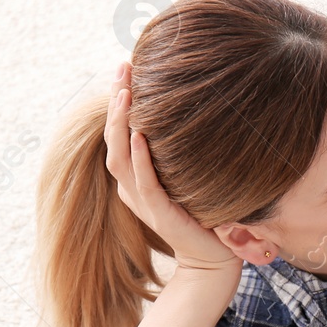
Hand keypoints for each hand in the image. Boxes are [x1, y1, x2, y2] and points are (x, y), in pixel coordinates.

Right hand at [104, 63, 240, 272]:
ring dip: (121, 123)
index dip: (119, 102)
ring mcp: (141, 200)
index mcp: (135, 179)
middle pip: (113, 138)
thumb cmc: (204, 216)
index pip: (119, 134)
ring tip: (125, 92)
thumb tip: (194, 112)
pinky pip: (145, 181)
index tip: (126, 69)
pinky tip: (140, 134)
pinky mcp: (158, 213)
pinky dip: (140, 157)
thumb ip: (179, 153)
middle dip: (116, 101)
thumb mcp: (187, 177)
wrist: (212, 258)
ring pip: (120, 157)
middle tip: (122, 67)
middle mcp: (131, 187)